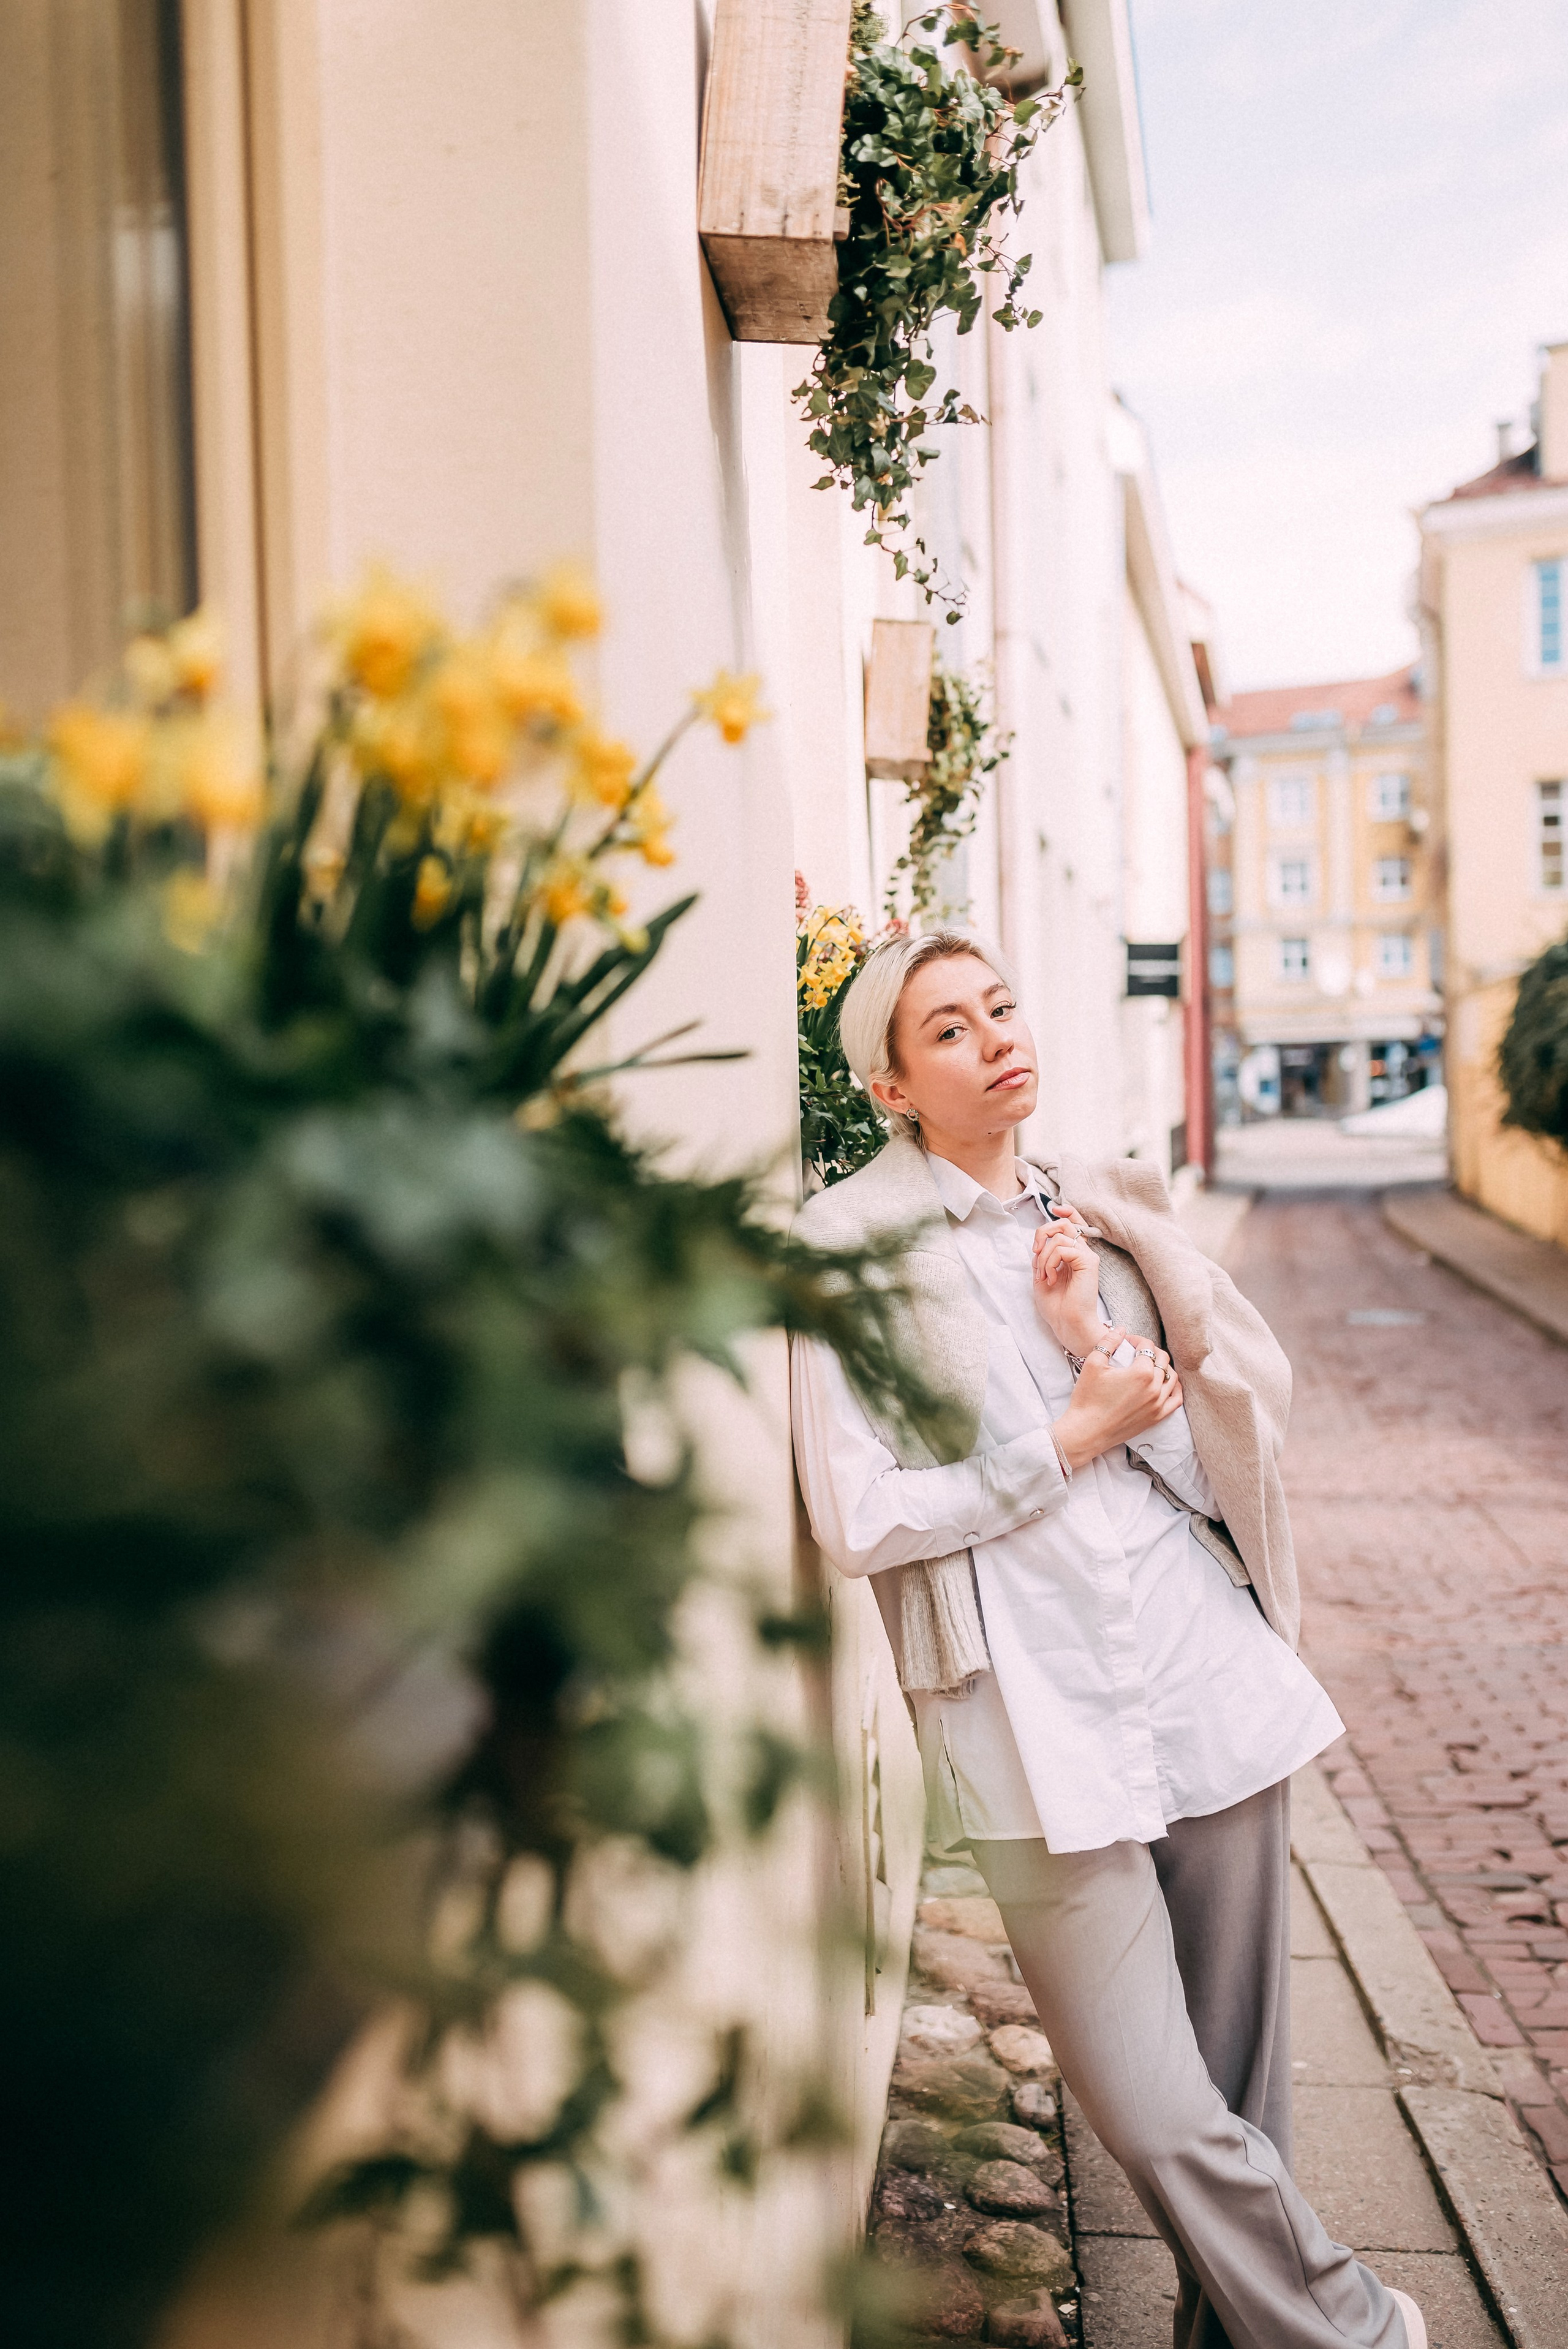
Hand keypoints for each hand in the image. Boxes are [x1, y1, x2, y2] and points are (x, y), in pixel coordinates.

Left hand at [1030, 1204, 1101, 1355]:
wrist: (1067, 1323)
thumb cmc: (1056, 1306)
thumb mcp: (1042, 1276)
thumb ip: (1042, 1257)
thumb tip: (1039, 1244)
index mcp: (1073, 1255)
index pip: (1074, 1224)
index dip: (1066, 1212)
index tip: (1054, 1210)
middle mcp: (1082, 1252)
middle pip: (1064, 1224)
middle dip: (1042, 1232)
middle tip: (1035, 1253)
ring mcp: (1087, 1256)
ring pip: (1060, 1236)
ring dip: (1043, 1256)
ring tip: (1043, 1276)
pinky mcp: (1088, 1262)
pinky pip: (1063, 1248)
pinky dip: (1050, 1262)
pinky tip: (1051, 1278)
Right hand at [1053, 1343, 1183, 1472]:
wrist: (1086, 1431)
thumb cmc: (1087, 1399)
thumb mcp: (1092, 1363)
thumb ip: (1108, 1341)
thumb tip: (1120, 1329)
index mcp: (1141, 1373)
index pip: (1148, 1347)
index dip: (1137, 1339)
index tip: (1127, 1341)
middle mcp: (1155, 1388)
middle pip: (1163, 1360)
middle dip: (1151, 1351)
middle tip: (1137, 1351)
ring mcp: (1158, 1404)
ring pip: (1172, 1378)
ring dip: (1163, 1367)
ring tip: (1150, 1365)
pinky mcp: (1156, 1417)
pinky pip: (1176, 1400)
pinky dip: (1174, 1388)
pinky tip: (1165, 1383)